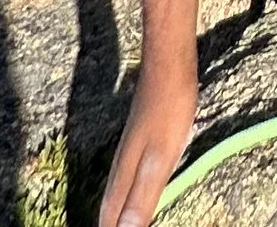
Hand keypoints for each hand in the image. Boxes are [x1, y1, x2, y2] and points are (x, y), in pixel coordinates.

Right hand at [99, 61, 200, 226]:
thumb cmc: (168, 110)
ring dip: (117, 216)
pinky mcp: (139, 144)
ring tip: (121, 226)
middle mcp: (119, 167)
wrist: (168, 65)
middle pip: (108, 210)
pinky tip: (135, 197)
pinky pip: (126, 181)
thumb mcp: (160, 158)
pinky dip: (127, 199)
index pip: (109, 219)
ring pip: (116, 195)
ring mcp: (128, 154)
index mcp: (122, 176)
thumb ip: (142, 197)